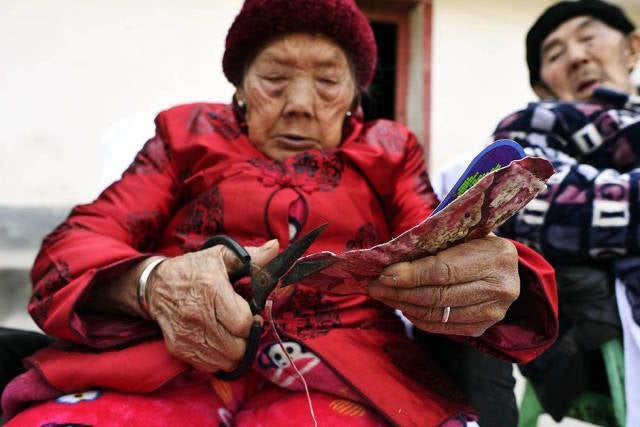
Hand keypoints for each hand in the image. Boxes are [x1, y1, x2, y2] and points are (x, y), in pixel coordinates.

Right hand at [146, 239, 278, 371]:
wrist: (156, 285)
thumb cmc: (194, 269)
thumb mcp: (222, 256)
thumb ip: (252, 256)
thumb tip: (276, 246)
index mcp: (212, 289)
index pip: (243, 323)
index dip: (254, 322)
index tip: (254, 315)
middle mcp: (197, 315)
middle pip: (237, 347)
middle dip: (247, 339)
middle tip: (245, 328)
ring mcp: (187, 335)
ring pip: (225, 361)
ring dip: (235, 351)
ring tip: (233, 335)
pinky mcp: (179, 348)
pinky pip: (209, 366)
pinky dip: (219, 359)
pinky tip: (218, 342)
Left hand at [368, 235, 519, 336]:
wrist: (505, 267)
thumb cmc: (475, 243)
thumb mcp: (461, 234)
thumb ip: (434, 243)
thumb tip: (391, 256)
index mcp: (496, 256)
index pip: (444, 270)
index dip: (410, 275)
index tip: (384, 274)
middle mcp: (500, 287)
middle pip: (438, 295)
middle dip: (400, 292)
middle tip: (375, 287)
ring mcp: (494, 311)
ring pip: (437, 314)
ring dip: (404, 306)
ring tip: (384, 296)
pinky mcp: (483, 327)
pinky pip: (442, 327)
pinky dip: (419, 318)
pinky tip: (403, 307)